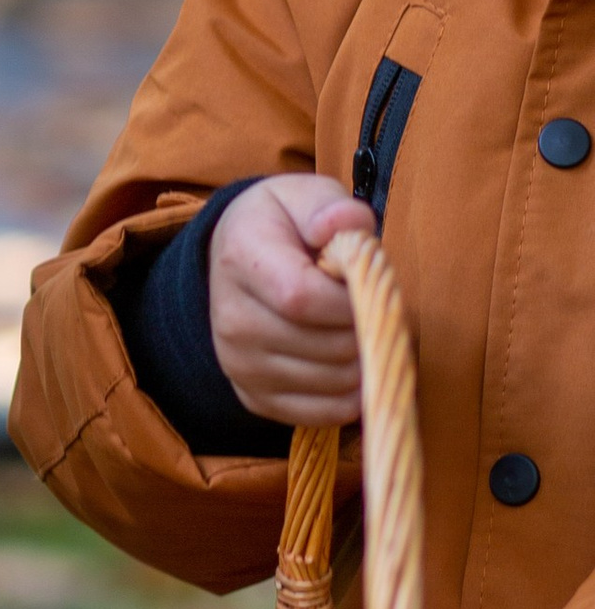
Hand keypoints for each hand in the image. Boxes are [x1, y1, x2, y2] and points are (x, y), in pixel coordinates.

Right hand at [206, 174, 374, 423]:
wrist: (236, 259)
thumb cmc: (283, 225)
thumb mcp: (303, 195)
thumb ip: (329, 205)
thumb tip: (344, 224)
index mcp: (240, 259)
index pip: (303, 299)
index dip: (352, 300)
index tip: (370, 284)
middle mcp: (231, 320)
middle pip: (324, 347)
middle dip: (369, 330)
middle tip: (377, 308)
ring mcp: (239, 364)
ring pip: (332, 383)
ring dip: (366, 362)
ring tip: (363, 330)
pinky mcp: (254, 397)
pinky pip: (323, 413)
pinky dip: (352, 393)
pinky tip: (351, 361)